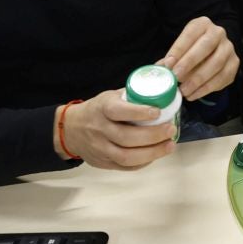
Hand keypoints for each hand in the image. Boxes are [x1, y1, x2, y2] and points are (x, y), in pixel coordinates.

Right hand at [58, 90, 176, 169]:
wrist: (71, 129)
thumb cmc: (98, 110)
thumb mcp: (110, 96)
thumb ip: (134, 92)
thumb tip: (164, 76)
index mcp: (102, 109)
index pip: (119, 111)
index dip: (139, 112)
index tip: (157, 111)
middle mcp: (100, 130)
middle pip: (126, 137)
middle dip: (152, 136)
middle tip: (171, 130)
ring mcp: (100, 148)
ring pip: (127, 156)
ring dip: (152, 153)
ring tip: (169, 145)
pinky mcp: (103, 163)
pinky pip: (125, 167)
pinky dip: (144, 162)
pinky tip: (156, 155)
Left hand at [159, 15, 238, 100]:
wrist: (213, 51)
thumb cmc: (192, 49)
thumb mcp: (181, 48)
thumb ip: (170, 59)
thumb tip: (159, 70)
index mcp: (202, 24)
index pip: (190, 35)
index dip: (178, 50)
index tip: (168, 64)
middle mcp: (218, 33)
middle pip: (206, 47)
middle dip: (189, 63)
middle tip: (176, 77)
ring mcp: (229, 48)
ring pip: (217, 64)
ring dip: (198, 80)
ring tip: (184, 90)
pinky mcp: (234, 64)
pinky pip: (222, 77)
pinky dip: (207, 88)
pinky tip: (194, 94)